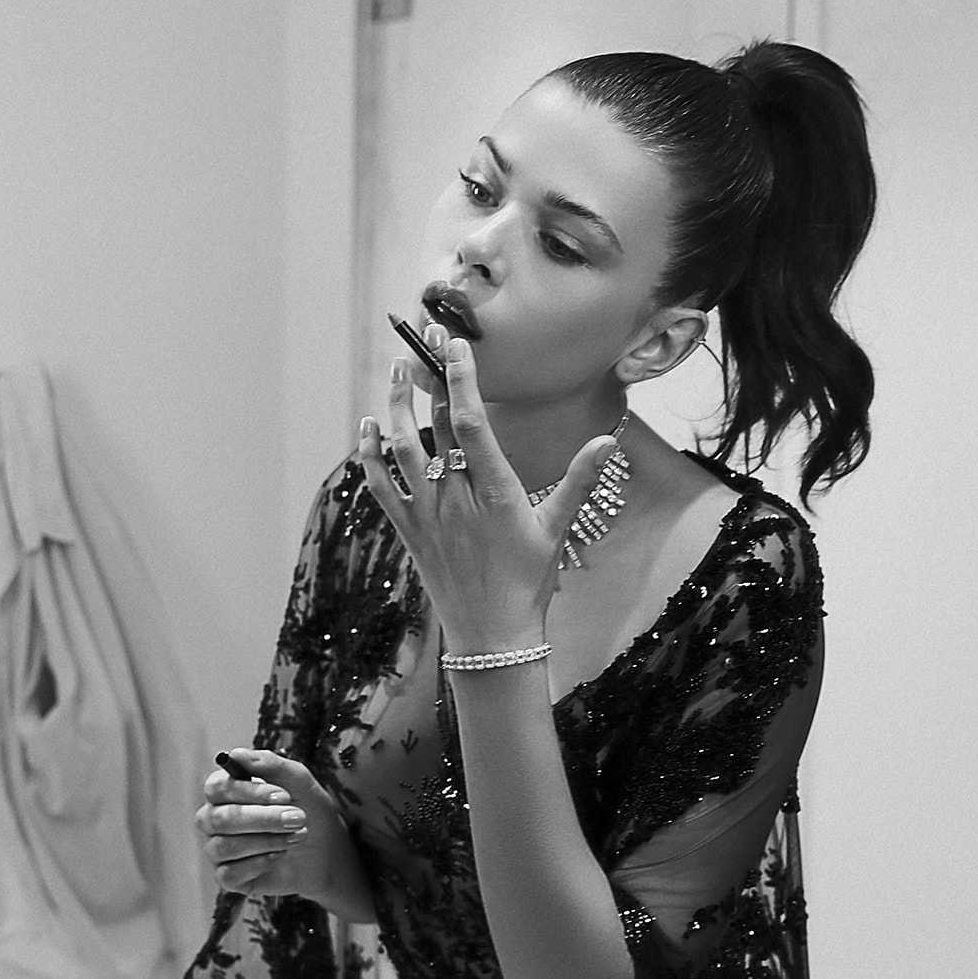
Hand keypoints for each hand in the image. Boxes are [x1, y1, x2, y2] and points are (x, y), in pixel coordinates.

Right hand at [195, 748, 360, 902]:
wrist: (326, 850)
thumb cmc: (308, 809)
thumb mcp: (298, 781)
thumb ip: (270, 765)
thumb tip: (236, 754)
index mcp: (226, 791)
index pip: (217, 788)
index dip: (248, 792)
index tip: (283, 795)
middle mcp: (215, 819)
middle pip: (219, 818)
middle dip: (262, 818)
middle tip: (297, 817)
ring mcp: (219, 849)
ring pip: (224, 846)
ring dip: (266, 840)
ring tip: (296, 835)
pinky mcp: (229, 877)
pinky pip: (228, 873)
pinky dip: (258, 863)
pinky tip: (279, 855)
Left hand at [357, 325, 617, 655]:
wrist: (492, 637)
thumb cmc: (529, 583)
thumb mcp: (558, 529)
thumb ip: (580, 480)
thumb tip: (610, 440)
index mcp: (494, 493)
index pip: (472, 423)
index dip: (462, 380)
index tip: (456, 346)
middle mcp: (455, 499)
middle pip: (437, 426)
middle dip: (431, 379)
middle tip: (427, 340)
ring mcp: (427, 516)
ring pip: (403, 450)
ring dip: (395, 408)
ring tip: (395, 371)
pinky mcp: (409, 533)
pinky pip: (382, 487)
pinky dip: (370, 455)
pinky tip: (367, 427)